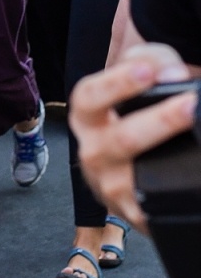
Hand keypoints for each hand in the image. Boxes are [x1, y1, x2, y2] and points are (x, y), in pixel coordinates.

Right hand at [70, 43, 197, 234]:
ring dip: (169, 160)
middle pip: (120, 140)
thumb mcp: (139, 79)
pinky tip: (197, 176)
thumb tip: (173, 74)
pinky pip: (155, 210)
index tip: (147, 72)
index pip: (89, 98)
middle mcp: (93, 153)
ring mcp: (112, 187)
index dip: (116, 84)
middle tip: (190, 104)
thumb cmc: (137, 117)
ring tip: (197, 132)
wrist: (139, 168)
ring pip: (132, 180)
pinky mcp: (137, 215)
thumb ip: (153, 63)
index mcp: (87, 119)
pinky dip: (179, 194)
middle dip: (158, 122)